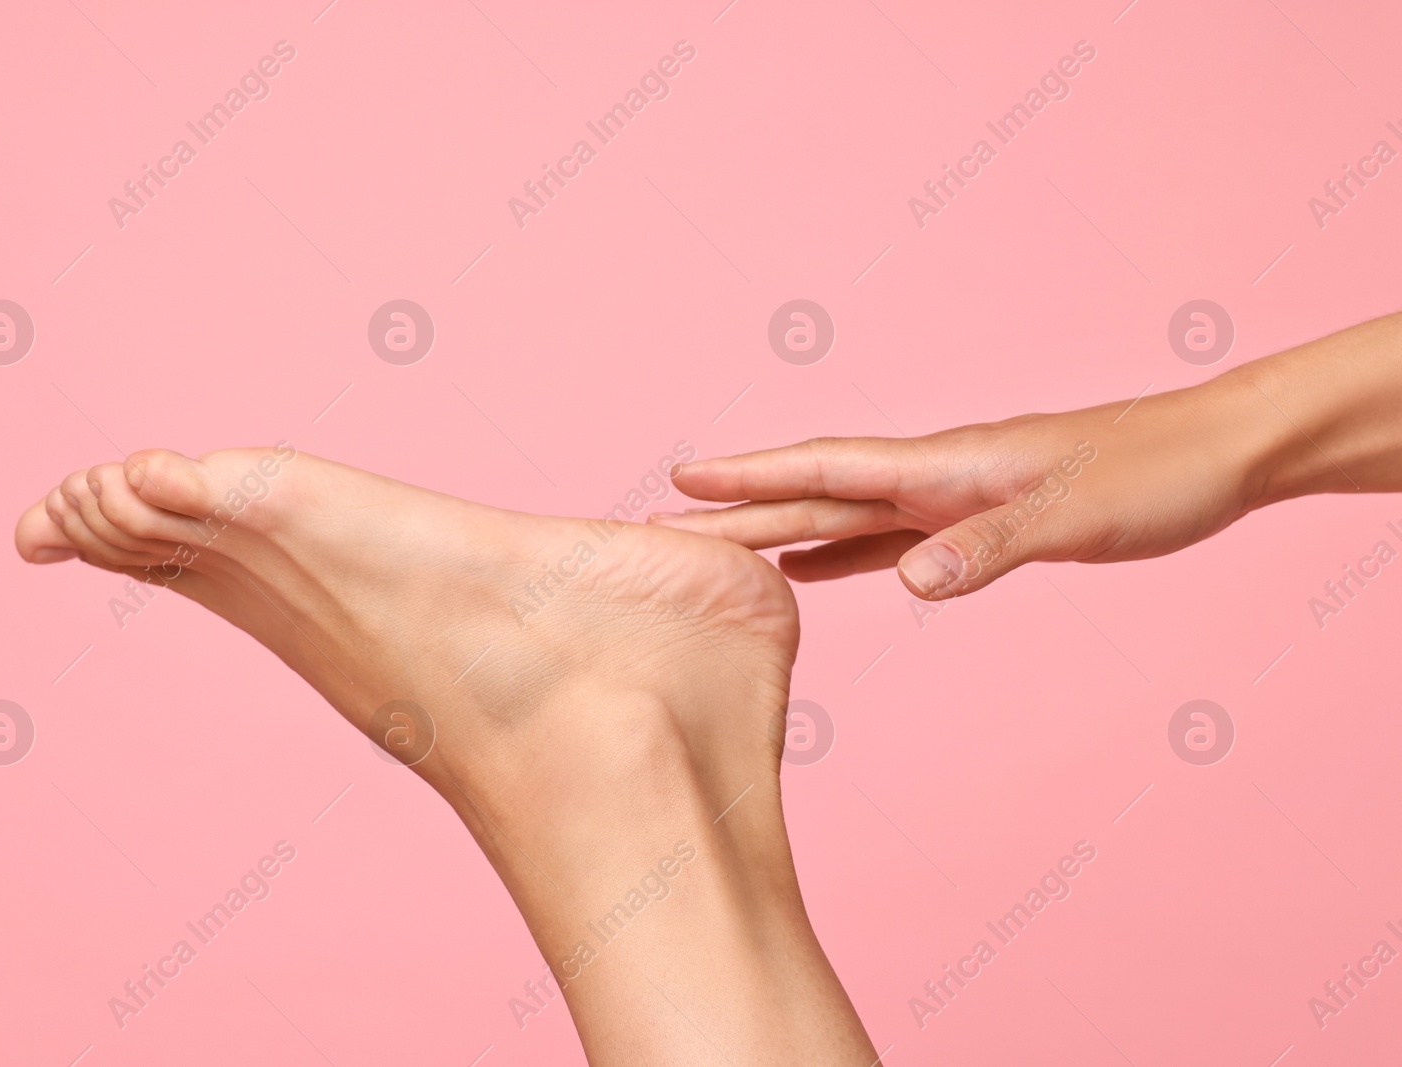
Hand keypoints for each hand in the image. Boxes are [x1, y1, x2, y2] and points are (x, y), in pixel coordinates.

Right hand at [650, 375, 1287, 599]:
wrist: (1211, 456)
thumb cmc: (1150, 476)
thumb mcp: (1075, 518)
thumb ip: (990, 547)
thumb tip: (907, 580)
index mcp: (945, 464)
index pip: (826, 466)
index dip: (752, 474)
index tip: (681, 478)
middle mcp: (933, 476)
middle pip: (815, 493)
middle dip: (739, 509)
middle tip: (665, 528)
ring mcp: (949, 498)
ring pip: (840, 514)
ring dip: (775, 530)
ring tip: (714, 549)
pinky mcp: (973, 523)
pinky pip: (883, 539)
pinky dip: (836, 555)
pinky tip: (808, 569)